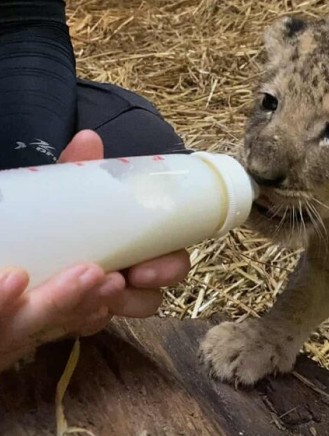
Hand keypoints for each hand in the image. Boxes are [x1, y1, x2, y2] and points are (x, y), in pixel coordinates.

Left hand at [0, 130, 190, 371]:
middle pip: (154, 296)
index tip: (145, 272)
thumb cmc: (56, 216)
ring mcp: (105, 299)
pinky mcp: (78, 316)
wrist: (19, 246)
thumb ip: (80, 173)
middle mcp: (129, 274)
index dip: (168, 268)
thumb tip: (89, 137)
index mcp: (138, 244)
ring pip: (118, 316)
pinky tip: (69, 317)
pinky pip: (89, 327)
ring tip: (87, 302)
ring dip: (109, 310)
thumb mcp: (67, 194)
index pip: (172, 260)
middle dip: (141, 297)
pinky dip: (82, 322)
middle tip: (118, 288)